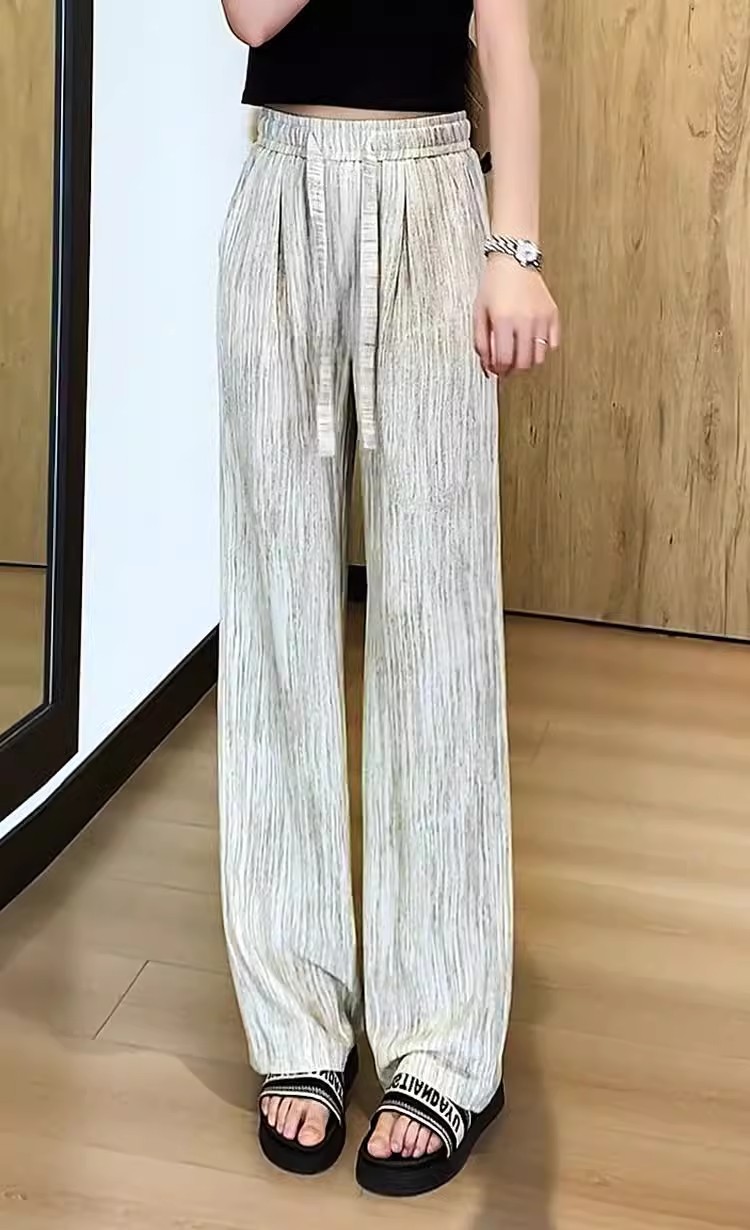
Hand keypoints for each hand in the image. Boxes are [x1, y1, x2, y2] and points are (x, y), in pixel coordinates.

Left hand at [473, 257, 559, 377]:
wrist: (514, 260)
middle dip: (512, 371)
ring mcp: (541, 318)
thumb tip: (487, 367)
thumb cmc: (494, 284)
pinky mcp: (553, 315)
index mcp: (503, 320)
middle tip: (506, 367)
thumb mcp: (479, 313)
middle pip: (523, 363)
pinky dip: (543, 349)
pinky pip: (552, 344)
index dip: (498, 370)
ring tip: (518, 355)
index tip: (495, 369)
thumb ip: (480, 342)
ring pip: (539, 358)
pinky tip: (531, 343)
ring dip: (527, 362)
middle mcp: (524, 320)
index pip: (503, 360)